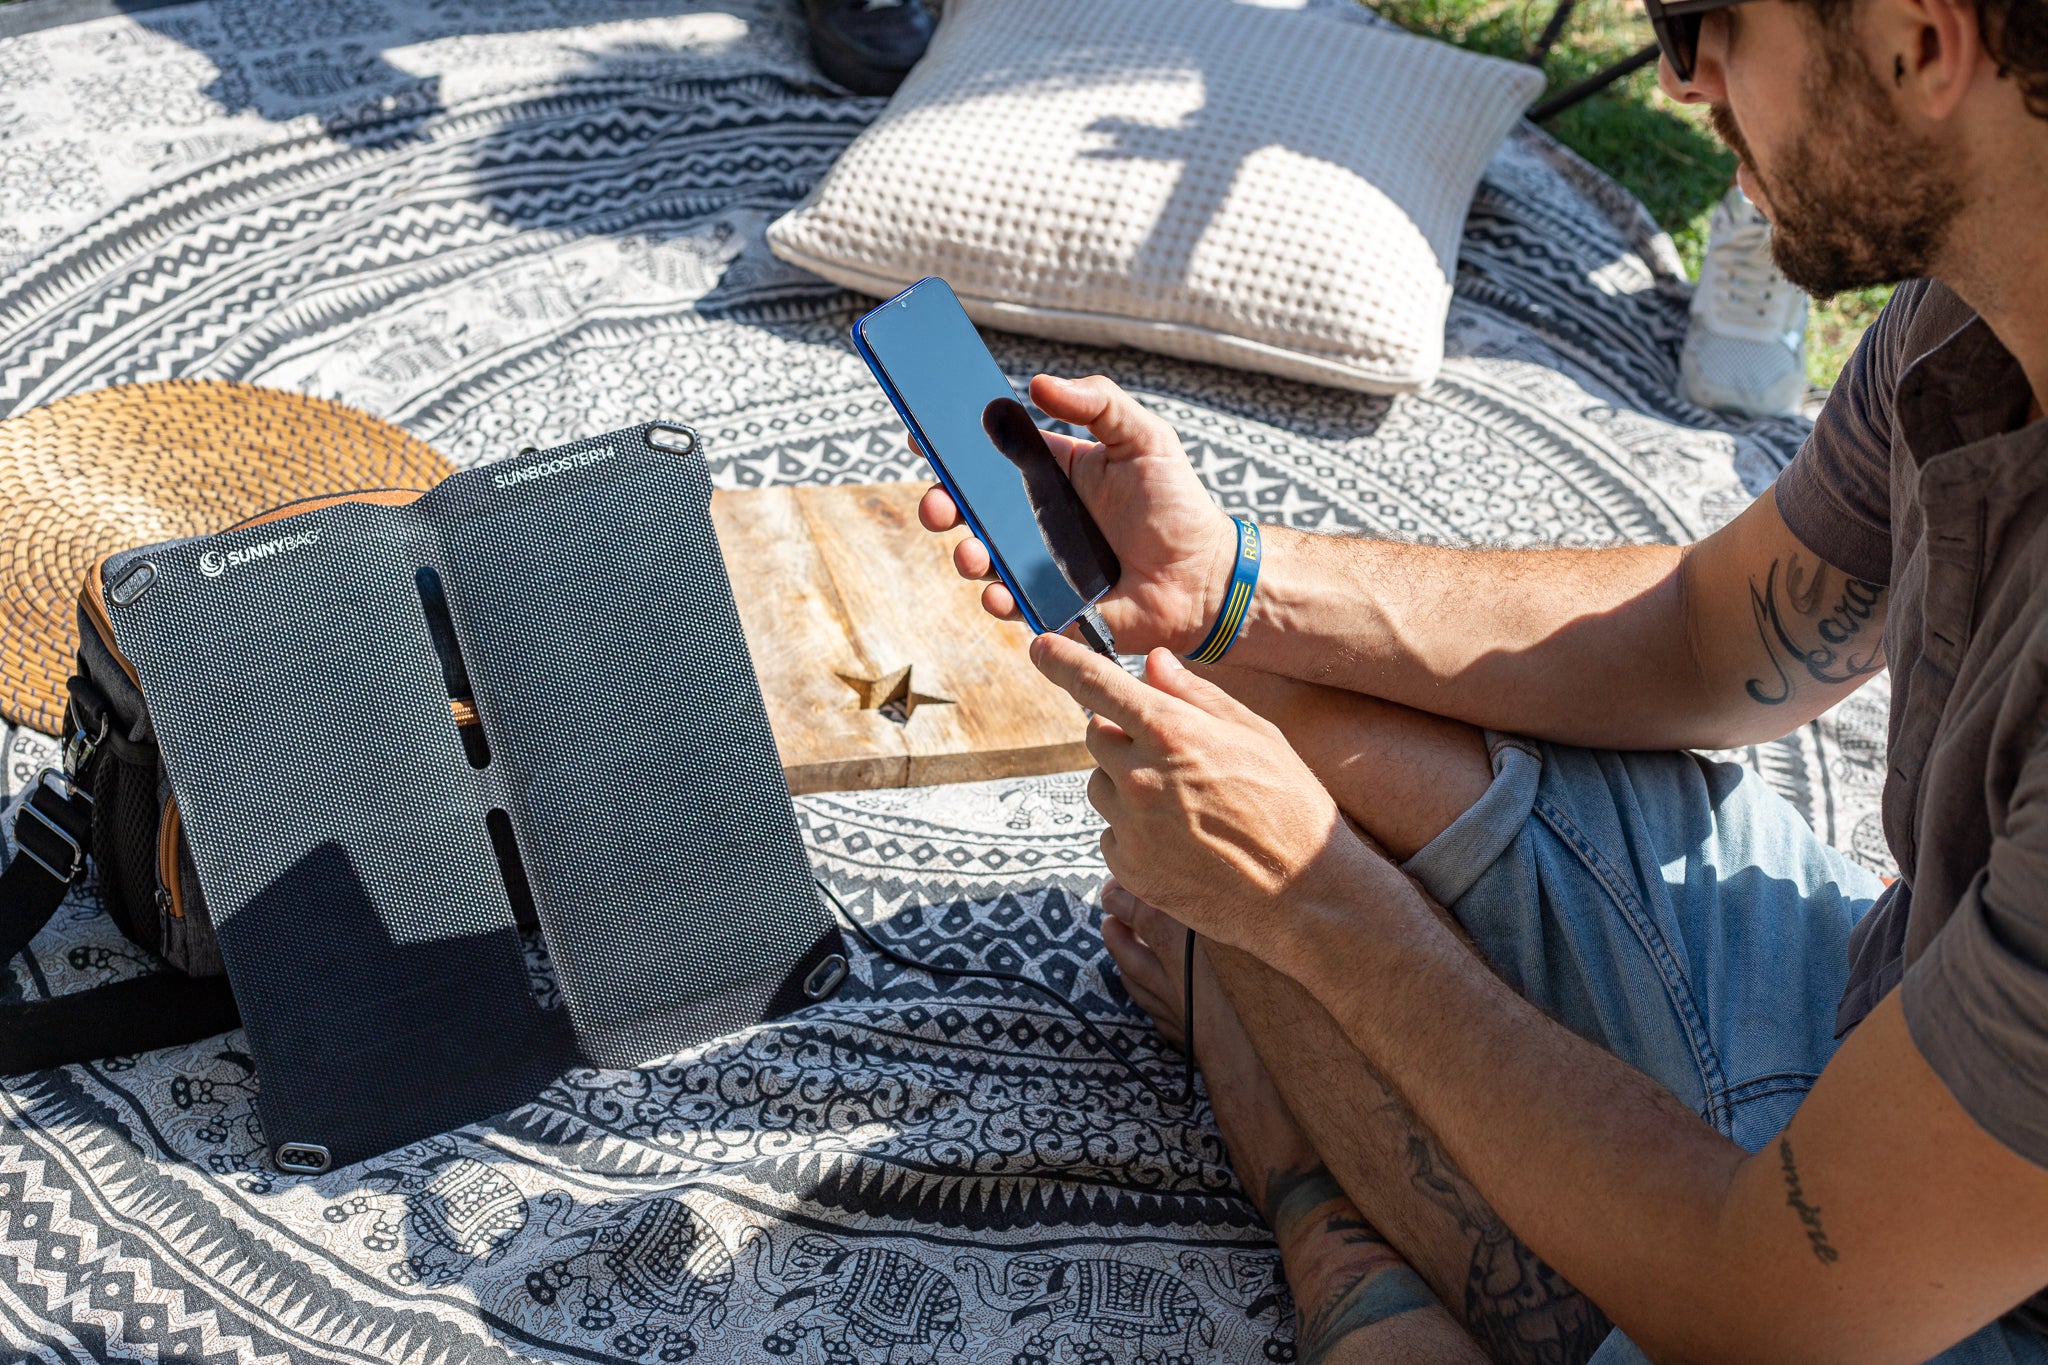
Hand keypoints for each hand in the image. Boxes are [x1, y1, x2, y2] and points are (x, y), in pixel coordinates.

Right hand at [916, 374, 1238, 654]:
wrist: (1205, 576)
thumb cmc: (1177, 504)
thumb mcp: (1145, 436)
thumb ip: (1098, 402)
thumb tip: (1037, 382)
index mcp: (1048, 472)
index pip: (987, 454)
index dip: (950, 444)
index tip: (921, 433)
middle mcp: (1033, 518)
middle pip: (969, 508)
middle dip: (942, 503)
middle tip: (940, 502)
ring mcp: (1037, 564)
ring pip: (980, 558)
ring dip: (964, 555)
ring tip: (972, 552)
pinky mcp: (1050, 606)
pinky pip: (1012, 605)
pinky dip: (998, 600)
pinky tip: (1000, 593)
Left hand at [1031, 632, 1374, 962]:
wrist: (1305, 895)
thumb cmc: (1291, 805)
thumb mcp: (1257, 735)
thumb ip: (1196, 695)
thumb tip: (1153, 662)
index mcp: (1172, 732)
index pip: (1095, 684)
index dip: (1061, 660)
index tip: (1040, 648)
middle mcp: (1140, 777)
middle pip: (1095, 735)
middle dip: (1122, 735)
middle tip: (1172, 755)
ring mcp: (1130, 827)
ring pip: (1100, 785)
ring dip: (1126, 784)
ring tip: (1184, 805)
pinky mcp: (1128, 869)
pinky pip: (1111, 832)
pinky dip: (1133, 829)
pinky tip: (1181, 839)